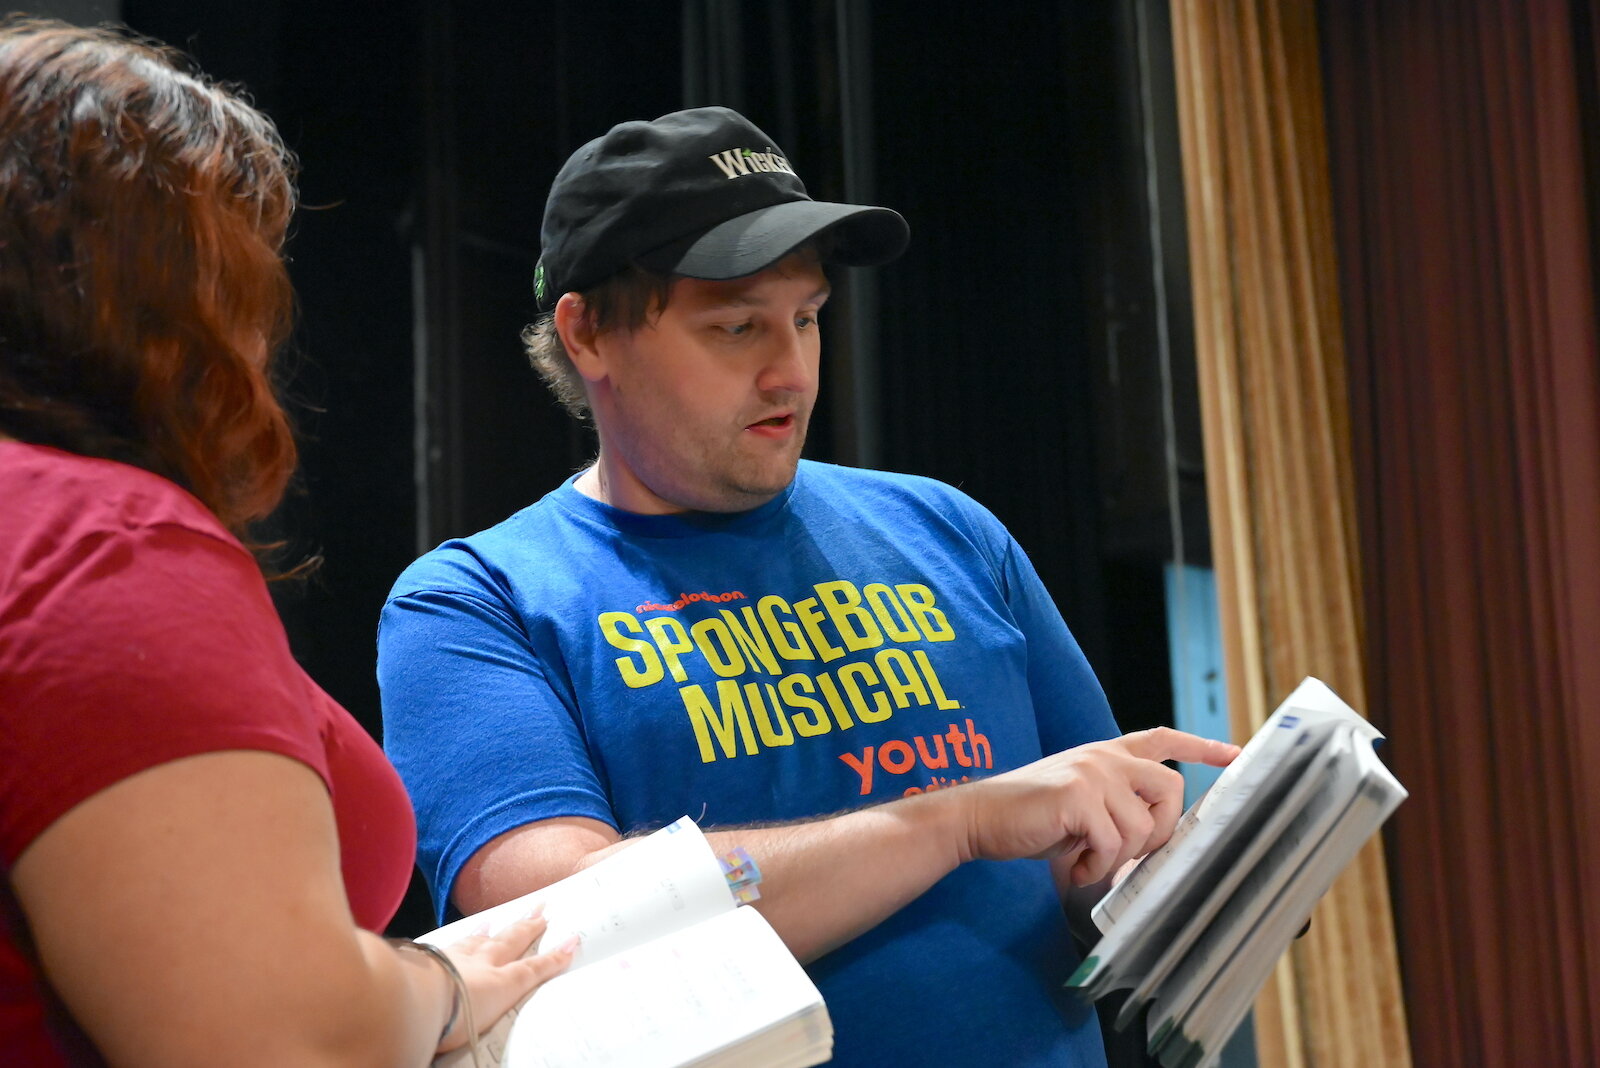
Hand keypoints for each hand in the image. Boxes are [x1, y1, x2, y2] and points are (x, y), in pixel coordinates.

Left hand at [436, 912, 576, 1052]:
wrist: (415, 998)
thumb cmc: (452, 1019)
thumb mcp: (485, 1026)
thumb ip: (495, 1013)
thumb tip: (518, 1015)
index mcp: (500, 982)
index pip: (533, 968)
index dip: (554, 957)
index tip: (571, 941)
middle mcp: (482, 965)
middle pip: (510, 942)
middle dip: (528, 927)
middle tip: (541, 911)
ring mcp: (455, 957)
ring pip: (478, 940)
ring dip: (491, 930)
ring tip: (496, 922)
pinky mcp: (430, 958)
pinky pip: (450, 944)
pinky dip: (458, 940)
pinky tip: (456, 938)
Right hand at [957, 727, 1237, 886]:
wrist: (980, 817)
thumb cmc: (1029, 817)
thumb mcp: (1081, 805)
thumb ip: (1117, 807)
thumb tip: (1154, 840)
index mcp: (1105, 753)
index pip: (1162, 738)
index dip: (1200, 746)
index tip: (1233, 754)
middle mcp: (1103, 757)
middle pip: (1171, 789)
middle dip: (1160, 831)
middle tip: (1130, 853)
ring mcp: (1092, 773)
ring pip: (1142, 827)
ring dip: (1118, 857)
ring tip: (1087, 860)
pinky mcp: (1078, 796)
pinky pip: (1113, 844)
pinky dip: (1097, 866)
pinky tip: (1076, 865)